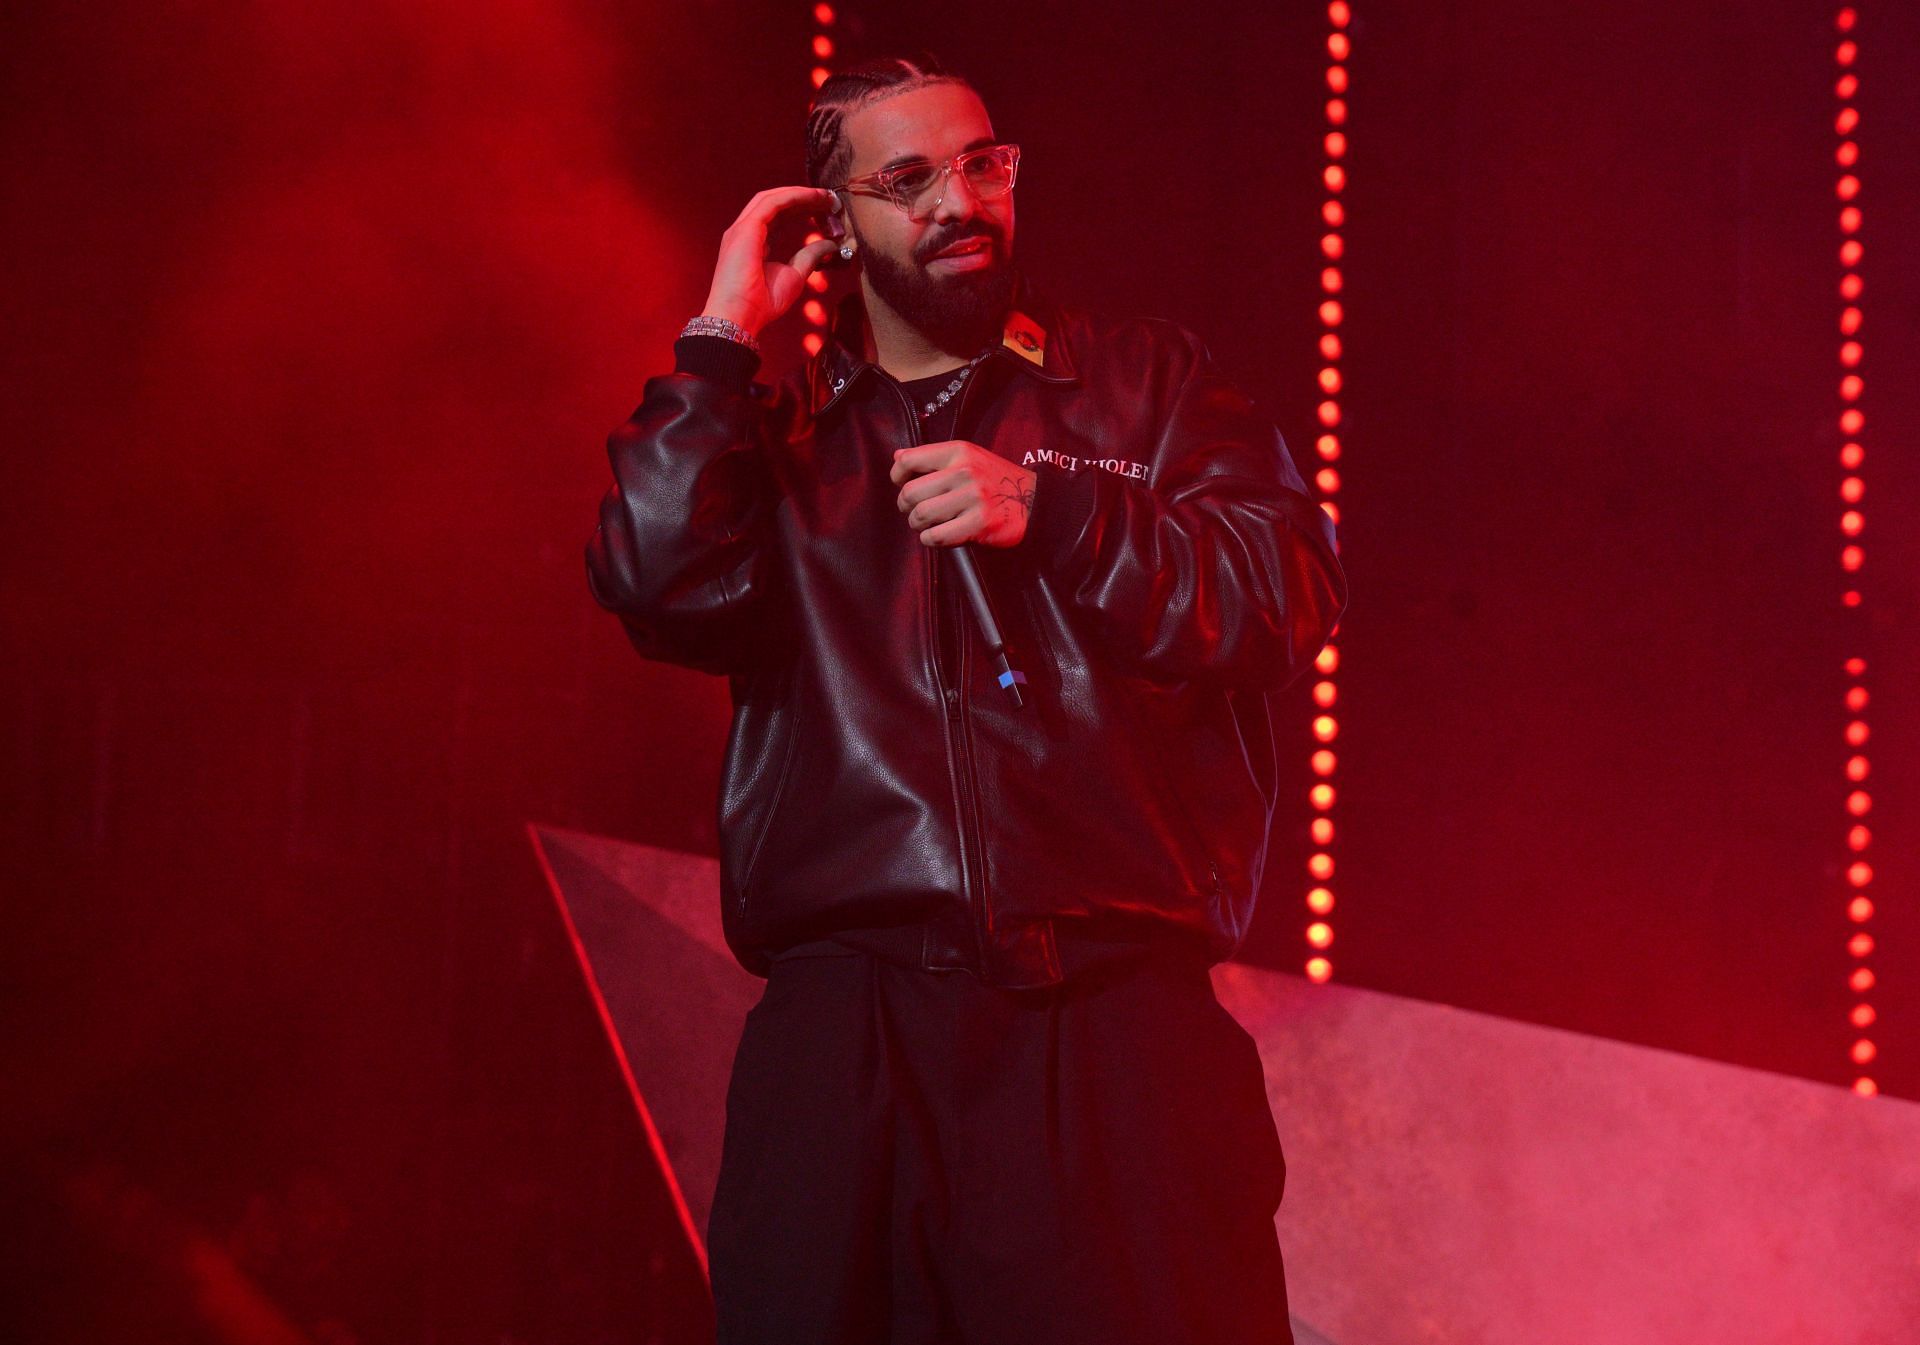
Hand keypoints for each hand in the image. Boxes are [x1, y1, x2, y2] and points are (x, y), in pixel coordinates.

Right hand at [701, 187, 842, 336]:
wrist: (740, 316)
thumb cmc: (762, 303)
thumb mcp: (794, 276)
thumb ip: (810, 257)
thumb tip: (830, 245)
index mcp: (753, 242)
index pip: (778, 216)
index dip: (801, 208)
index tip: (826, 209)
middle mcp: (745, 231)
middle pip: (776, 203)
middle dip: (803, 198)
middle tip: (829, 198)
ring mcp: (743, 228)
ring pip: (773, 198)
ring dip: (800, 194)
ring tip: (825, 195)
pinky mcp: (746, 229)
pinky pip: (773, 203)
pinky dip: (794, 196)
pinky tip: (813, 197)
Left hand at [890, 441, 1036, 547]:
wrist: (1035, 500)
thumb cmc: (996, 480)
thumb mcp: (969, 457)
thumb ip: (934, 457)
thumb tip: (898, 456)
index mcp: (958, 452)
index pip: (909, 460)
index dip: (897, 475)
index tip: (902, 484)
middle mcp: (963, 472)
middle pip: (910, 493)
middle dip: (906, 506)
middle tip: (916, 510)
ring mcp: (971, 499)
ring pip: (920, 516)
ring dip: (919, 525)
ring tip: (929, 524)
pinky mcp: (978, 524)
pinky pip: (936, 536)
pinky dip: (931, 539)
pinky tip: (940, 535)